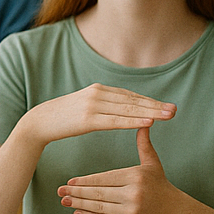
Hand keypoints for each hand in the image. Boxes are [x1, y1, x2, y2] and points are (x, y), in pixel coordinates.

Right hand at [13, 83, 174, 148]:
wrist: (39, 122)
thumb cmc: (61, 118)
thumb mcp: (83, 107)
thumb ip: (100, 105)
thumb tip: (116, 109)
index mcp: (97, 90)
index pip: (129, 95)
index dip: (148, 101)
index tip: (165, 106)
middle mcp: (97, 94)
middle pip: (132, 100)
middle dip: (155, 105)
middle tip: (175, 110)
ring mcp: (92, 106)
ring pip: (127, 109)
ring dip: (150, 112)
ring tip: (168, 116)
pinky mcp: (88, 119)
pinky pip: (116, 121)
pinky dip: (133, 121)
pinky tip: (147, 122)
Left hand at [58, 126, 183, 213]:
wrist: (173, 211)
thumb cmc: (158, 184)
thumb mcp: (152, 163)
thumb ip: (144, 145)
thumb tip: (143, 124)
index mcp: (136, 177)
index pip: (105, 178)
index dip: (86, 180)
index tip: (70, 181)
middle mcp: (133, 195)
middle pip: (99, 193)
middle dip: (77, 192)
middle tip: (59, 190)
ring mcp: (131, 211)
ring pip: (99, 207)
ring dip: (79, 204)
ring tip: (64, 201)